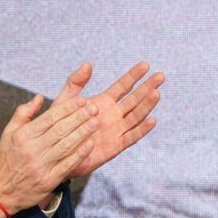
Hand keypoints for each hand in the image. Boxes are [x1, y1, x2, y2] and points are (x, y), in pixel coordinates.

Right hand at [0, 90, 97, 212]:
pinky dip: (80, 154)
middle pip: (60, 130)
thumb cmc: (5, 160)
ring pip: (66, 146)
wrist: (0, 192)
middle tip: (94, 109)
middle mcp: (32, 150)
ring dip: (83, 133)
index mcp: (23, 136)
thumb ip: (23, 113)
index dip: (67, 108)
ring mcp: (41, 166)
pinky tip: (90, 144)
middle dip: (79, 118)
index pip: (49, 118)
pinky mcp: (49, 180)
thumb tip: (39, 97)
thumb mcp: (8, 133)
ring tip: (95, 123)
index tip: (81, 101)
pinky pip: (68, 165)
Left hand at [55, 61, 163, 176]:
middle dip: (147, 87)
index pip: (123, 86)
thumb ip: (75, 82)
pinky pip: (132, 137)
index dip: (133, 76)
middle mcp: (114, 115)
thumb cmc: (59, 126)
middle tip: (160, 76)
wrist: (57, 152)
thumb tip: (88, 64)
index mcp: (104, 102)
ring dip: (147, 105)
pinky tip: (152, 120)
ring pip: (136, 115)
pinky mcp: (116, 146)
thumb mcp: (65, 101)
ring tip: (156, 93)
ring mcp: (116, 130)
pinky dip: (142, 129)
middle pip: (135, 99)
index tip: (145, 65)